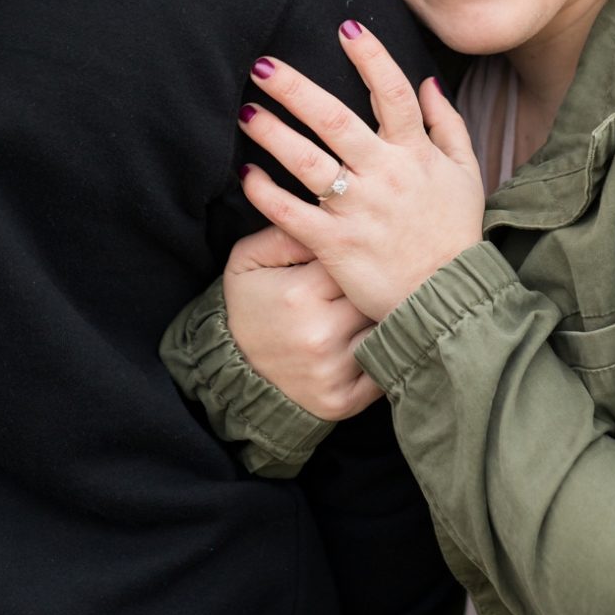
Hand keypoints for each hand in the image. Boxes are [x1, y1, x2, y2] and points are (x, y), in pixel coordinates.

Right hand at [223, 226, 382, 419]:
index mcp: (300, 294)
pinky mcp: (343, 401)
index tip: (349, 255)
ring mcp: (334, 370)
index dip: (351, 255)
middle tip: (364, 282)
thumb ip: (283, 233)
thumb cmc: (248, 307)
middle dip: (369, 286)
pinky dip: (380, 357)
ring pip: (381, 331)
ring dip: (378, 320)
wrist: (233, 371)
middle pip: (371, 295)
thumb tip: (322, 214)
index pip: (351, 259)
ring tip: (370, 310)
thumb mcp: (248, 261)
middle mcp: (320, 334)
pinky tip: (368, 344)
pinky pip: (382, 372)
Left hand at [237, 24, 483, 321]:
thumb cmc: (455, 233)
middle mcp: (384, 175)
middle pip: (335, 120)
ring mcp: (358, 210)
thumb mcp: (466, 173)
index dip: (371, 57)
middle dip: (296, 89)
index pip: (393, 93)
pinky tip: (246, 175)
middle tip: (261, 65)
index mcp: (415, 153)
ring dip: (273, 134)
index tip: (346, 27)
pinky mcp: (335, 244)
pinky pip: (292, 213)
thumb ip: (448, 123)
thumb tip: (429, 80)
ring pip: (308, 162)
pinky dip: (266, 194)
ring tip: (245, 112)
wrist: (448, 301)